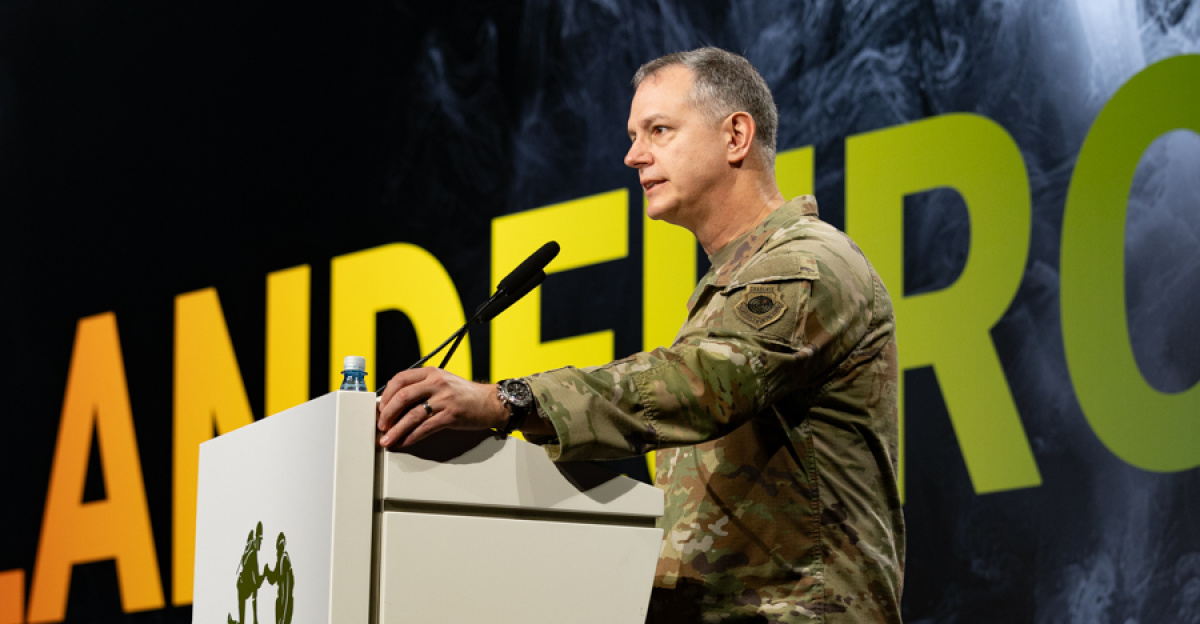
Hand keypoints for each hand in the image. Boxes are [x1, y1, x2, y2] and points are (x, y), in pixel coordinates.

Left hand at [376, 367, 507, 447]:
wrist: (491, 402)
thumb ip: (422, 388)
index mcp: (431, 373)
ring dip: (396, 429)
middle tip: (381, 425)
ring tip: (387, 439)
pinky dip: (412, 436)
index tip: (381, 408)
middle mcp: (436, 383)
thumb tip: (396, 404)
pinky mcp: (450, 415)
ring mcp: (444, 399)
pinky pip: (425, 428)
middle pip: (402, 397)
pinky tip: (405, 442)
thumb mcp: (443, 382)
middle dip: (387, 413)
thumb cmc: (466, 394)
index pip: (400, 379)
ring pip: (411, 415)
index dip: (386, 395)